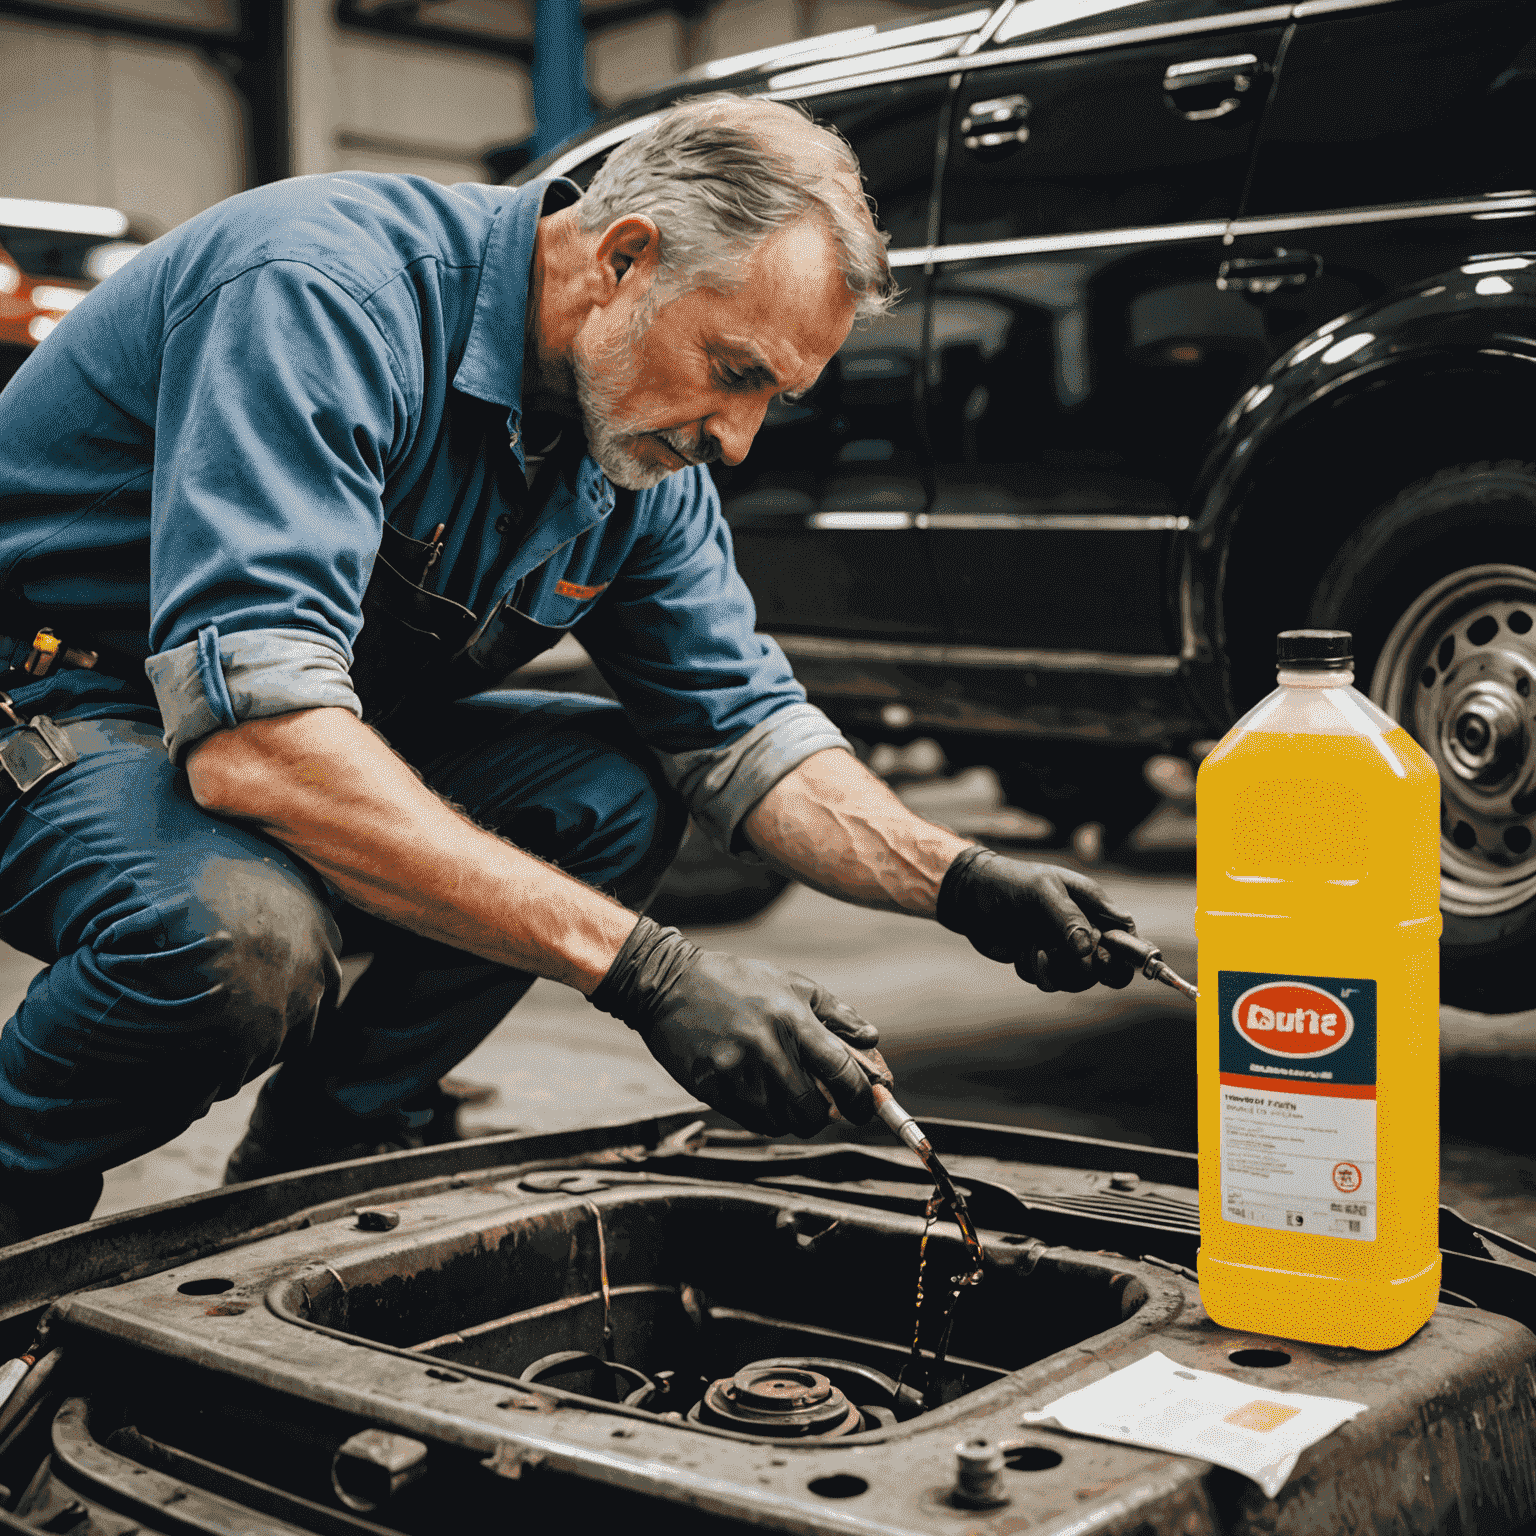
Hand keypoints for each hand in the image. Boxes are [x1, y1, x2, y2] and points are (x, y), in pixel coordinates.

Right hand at [590, 916, 879, 1135]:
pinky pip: (753, 1121)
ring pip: (783, 1122)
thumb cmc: (736, 982)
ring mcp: (737, 1072)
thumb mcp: (790, 983)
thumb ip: (835, 1012)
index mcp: (792, 1020)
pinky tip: (762, 1095)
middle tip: (823, 1106)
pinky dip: (766, 1117)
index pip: (841, 1072)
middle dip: (825, 1115)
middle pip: (813, 1110)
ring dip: (793, 1118)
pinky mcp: (712, 1088)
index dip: (861, 1098)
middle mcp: (767, 1049)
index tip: (866, 1108)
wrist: (669, 984)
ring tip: (788, 1096)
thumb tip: (872, 1039)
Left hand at [937, 846, 1137, 992]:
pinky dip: (1034, 970)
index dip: (1124, 952)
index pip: (1126, 935)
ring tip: (1034, 948)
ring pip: (1078, 979)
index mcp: (1093, 907)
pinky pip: (1049, 981)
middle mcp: (1083, 930)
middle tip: (1070, 959)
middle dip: (1090, 969)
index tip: (1101, 955)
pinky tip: (1020, 950)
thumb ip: (1066, 917)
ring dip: (1055, 969)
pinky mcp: (1041, 963)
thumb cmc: (1010, 882)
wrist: (970, 897)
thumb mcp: (1041, 890)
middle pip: (1110, 967)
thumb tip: (1086, 948)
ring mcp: (1062, 949)